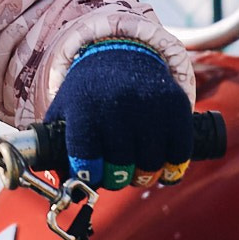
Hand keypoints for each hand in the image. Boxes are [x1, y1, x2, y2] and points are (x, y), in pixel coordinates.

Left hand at [44, 40, 194, 187]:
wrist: (124, 50)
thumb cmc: (91, 89)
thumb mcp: (67, 109)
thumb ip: (59, 148)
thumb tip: (67, 189)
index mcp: (85, 108)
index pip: (86, 161)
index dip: (89, 176)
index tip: (92, 176)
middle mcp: (118, 106)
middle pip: (120, 169)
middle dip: (117, 179)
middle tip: (116, 175)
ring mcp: (150, 106)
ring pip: (150, 166)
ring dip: (143, 176)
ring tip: (137, 169)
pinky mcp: (177, 107)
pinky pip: (179, 154)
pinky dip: (172, 169)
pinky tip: (164, 168)